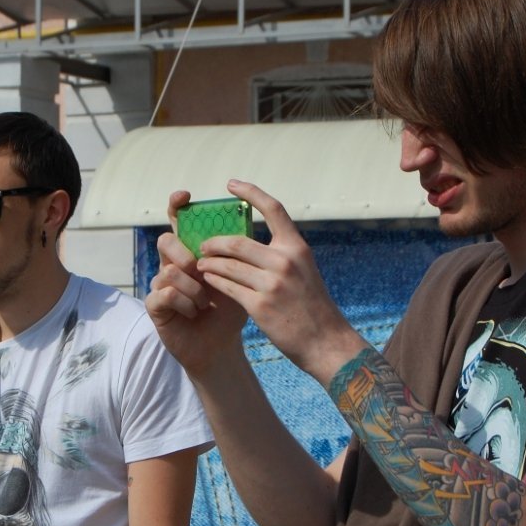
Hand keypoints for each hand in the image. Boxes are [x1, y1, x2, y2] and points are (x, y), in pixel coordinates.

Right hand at [145, 190, 248, 378]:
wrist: (221, 345)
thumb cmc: (230, 309)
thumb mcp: (240, 278)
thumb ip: (240, 255)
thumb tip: (247, 227)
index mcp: (193, 252)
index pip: (180, 222)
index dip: (177, 206)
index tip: (185, 196)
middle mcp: (173, 264)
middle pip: (166, 240)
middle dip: (183, 251)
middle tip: (199, 268)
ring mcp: (161, 284)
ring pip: (167, 269)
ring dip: (191, 287)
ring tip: (204, 303)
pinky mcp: (156, 306)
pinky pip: (164, 293)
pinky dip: (184, 303)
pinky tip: (194, 313)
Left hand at [193, 179, 366, 384]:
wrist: (324, 341)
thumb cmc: (312, 307)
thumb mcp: (305, 271)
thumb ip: (283, 255)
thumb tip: (255, 242)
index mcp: (297, 248)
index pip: (273, 209)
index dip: (250, 192)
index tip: (231, 185)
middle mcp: (284, 261)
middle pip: (236, 241)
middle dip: (214, 242)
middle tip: (203, 245)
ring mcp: (272, 284)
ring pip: (227, 264)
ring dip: (209, 263)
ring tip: (200, 264)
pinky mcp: (259, 305)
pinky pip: (226, 287)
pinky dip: (213, 281)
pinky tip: (207, 280)